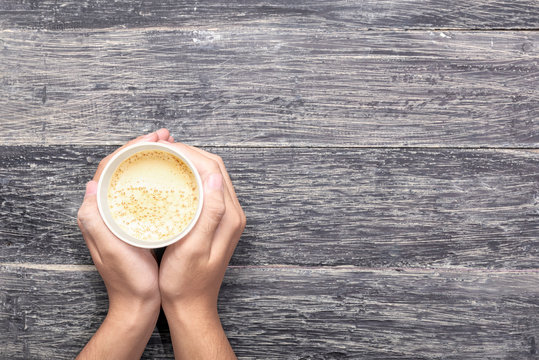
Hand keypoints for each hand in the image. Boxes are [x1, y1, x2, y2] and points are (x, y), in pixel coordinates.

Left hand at [76, 129, 172, 359]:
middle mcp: (108, 210)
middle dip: (143, 148)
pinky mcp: (137, 222)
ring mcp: (124, 215)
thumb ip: (94, 222)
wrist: (138, 304)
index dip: (129, 148)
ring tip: (172, 149)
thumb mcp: (110, 252)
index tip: (152, 138)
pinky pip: (145, 191)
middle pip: (122, 168)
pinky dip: (158, 177)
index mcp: (97, 213)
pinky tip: (174, 175)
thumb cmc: (128, 281)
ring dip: (151, 160)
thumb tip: (90, 185)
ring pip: (134, 178)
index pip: (108, 168)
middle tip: (167, 137)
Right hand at [158, 141, 245, 358]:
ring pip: (210, 178)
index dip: (190, 153)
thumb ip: (210, 213)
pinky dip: (190, 178)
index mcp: (229, 217)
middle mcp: (232, 214)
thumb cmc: (186, 283)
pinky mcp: (217, 222)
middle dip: (189, 153)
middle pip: (214, 169)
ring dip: (190, 164)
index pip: (213, 170)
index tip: (165, 148)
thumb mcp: (193, 249)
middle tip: (161, 149)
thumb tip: (214, 177)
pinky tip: (172, 179)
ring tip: (164, 158)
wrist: (191, 306)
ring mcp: (226, 218)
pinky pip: (206, 190)